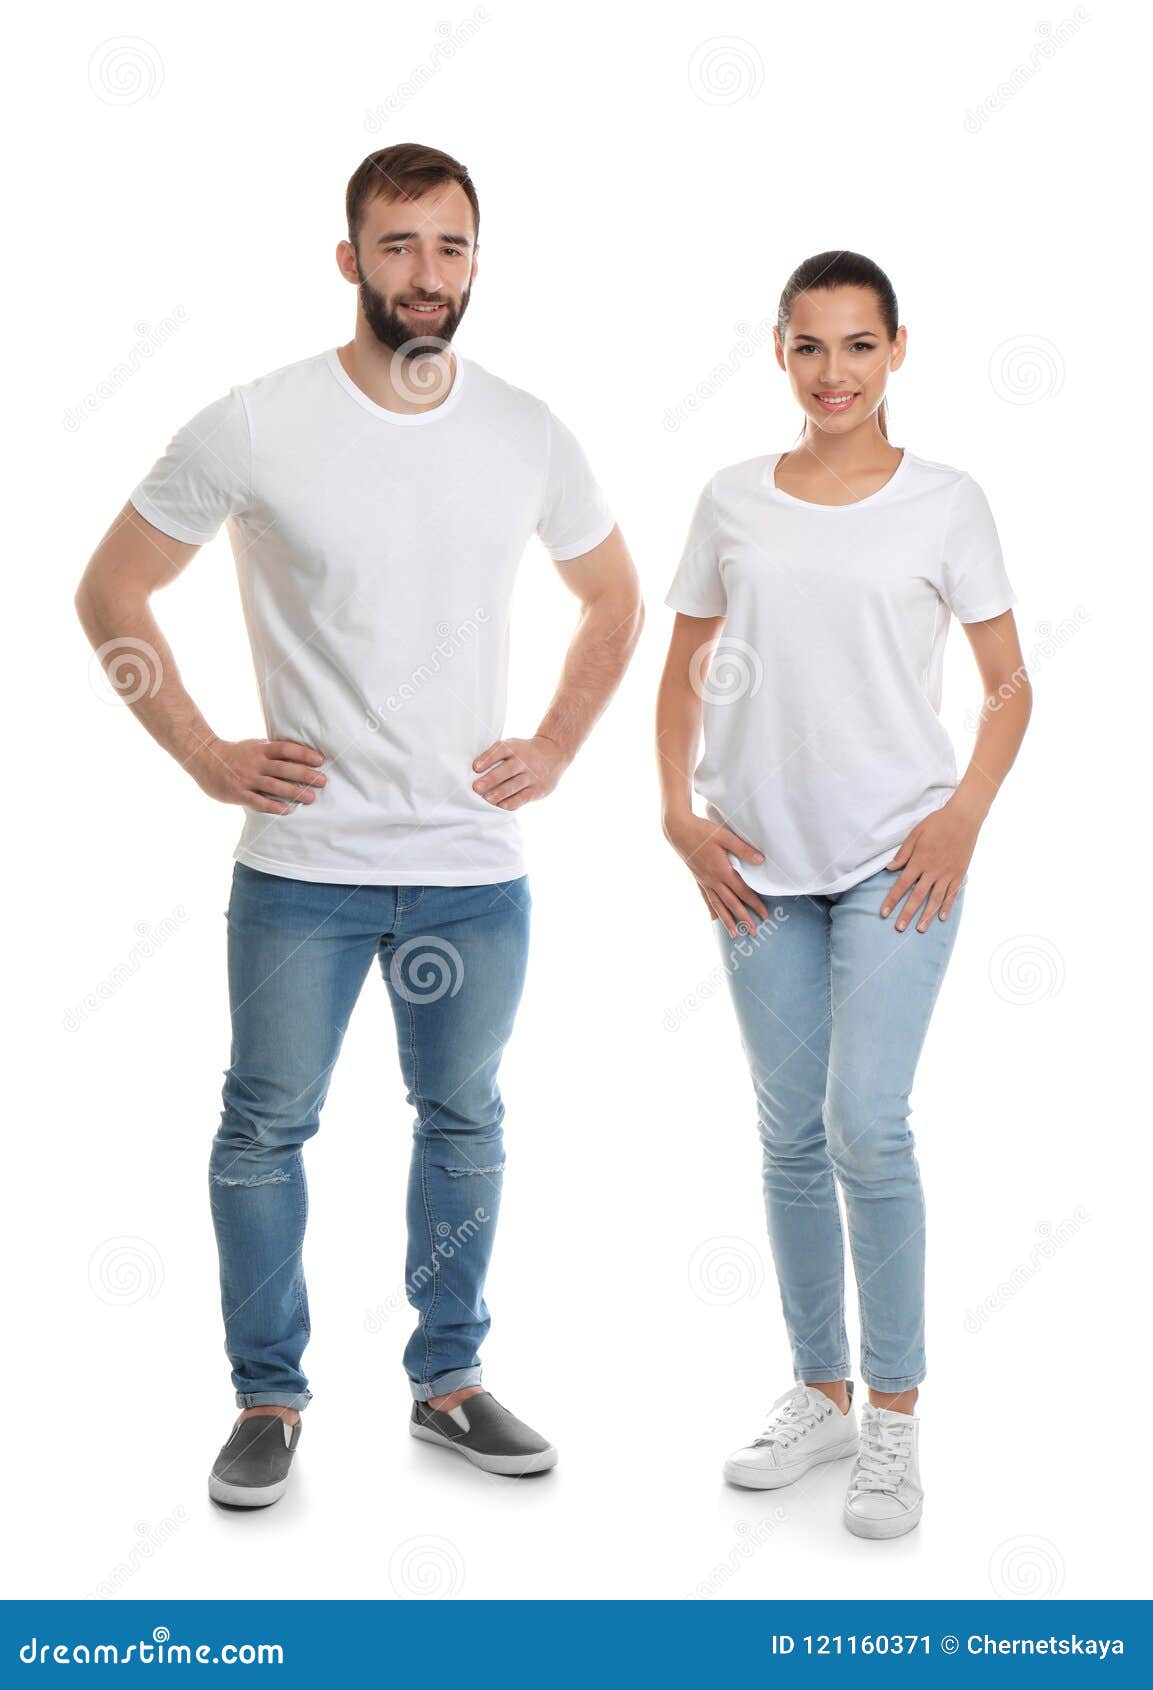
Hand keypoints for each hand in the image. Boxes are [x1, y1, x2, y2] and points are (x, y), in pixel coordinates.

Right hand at [187, 736, 326, 814]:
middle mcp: (255, 763)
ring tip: (312, 798)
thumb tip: (300, 754)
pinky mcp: (238, 793)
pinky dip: (274, 806)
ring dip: (294, 792)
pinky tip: (288, 810)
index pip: (286, 749)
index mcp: (260, 749)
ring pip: (274, 786)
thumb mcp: (254, 746)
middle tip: (323, 781)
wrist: (204, 758)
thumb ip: (273, 751)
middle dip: (305, 775)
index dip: (304, 754)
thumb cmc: (236, 753)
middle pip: (284, 768)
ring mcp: (246, 778)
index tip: (320, 760)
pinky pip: (258, 801)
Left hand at [472, 735, 569, 809]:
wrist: (553, 754)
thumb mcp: (512, 746)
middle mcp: (524, 760)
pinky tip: (501, 805)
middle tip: (476, 788)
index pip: (500, 751)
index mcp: (514, 747)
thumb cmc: (523, 752)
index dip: (488, 759)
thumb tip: (474, 772)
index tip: (475, 768)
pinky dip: (512, 802)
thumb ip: (496, 756)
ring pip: (515, 785)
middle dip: (491, 779)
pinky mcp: (538, 789)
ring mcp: (532, 775)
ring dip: (499, 793)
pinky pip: (524, 797)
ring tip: (486, 799)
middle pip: (506, 770)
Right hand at [663, 810, 769, 937]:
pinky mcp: (697, 878)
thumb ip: (743, 849)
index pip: (742, 892)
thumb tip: (761, 860)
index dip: (755, 904)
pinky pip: (705, 898)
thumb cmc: (702, 831)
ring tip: (734, 934)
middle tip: (754, 932)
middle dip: (743, 918)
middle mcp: (713, 880)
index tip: (764, 915)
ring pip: (717, 905)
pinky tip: (713, 918)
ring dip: (727, 920)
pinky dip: (711, 909)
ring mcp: (704, 881)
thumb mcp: (725, 836)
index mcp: (722, 871)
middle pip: (731, 903)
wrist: (678, 830)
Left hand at [880, 796, 980, 931]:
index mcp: (919, 861)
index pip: (902, 885)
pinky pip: (952, 893)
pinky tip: (941, 917)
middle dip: (907, 913)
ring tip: (920, 929)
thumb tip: (890, 868)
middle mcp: (932, 871)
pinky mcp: (959, 873)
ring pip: (935, 899)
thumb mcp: (915, 834)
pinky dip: (947, 906)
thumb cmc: (937, 823)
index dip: (892, 900)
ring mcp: (947, 874)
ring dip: (927, 915)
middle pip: (917, 896)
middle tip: (900, 928)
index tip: (884, 913)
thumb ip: (903, 853)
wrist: (964, 818)